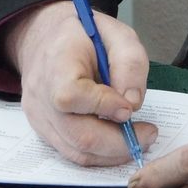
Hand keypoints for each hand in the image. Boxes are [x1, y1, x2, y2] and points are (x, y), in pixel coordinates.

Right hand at [5, 0, 158, 165]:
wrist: (46, 39)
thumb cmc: (82, 35)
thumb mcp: (116, 33)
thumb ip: (129, 62)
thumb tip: (132, 103)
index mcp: (55, 63)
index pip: (70, 96)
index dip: (103, 107)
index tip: (129, 106)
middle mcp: (41, 95)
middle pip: (76, 134)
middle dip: (119, 142)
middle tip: (148, 134)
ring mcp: (39, 117)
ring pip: (76, 152)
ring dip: (113, 153)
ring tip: (138, 138)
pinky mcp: (43, 131)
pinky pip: (72, 153)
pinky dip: (100, 153)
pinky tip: (118, 141)